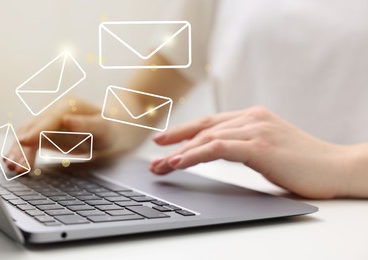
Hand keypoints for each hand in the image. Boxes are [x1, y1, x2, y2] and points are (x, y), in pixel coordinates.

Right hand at [5, 98, 113, 171]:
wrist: (111, 128)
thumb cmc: (110, 129)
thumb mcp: (103, 128)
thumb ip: (86, 124)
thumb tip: (65, 121)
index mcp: (68, 106)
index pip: (49, 118)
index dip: (37, 130)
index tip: (25, 141)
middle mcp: (54, 112)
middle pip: (34, 127)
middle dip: (23, 146)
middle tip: (16, 165)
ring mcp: (47, 122)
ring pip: (27, 135)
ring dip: (18, 151)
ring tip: (11, 167)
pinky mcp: (45, 134)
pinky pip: (29, 143)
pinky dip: (21, 153)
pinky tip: (14, 165)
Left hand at [150, 106, 350, 198]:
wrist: (336, 167)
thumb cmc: (303, 162)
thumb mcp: (268, 147)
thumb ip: (244, 144)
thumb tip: (219, 151)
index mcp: (253, 117)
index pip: (210, 122)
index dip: (184, 131)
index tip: (165, 141)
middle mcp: (252, 118)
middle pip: (204, 127)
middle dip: (176, 142)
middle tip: (156, 158)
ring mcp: (256, 130)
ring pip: (207, 137)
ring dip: (180, 153)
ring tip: (162, 166)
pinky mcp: (260, 146)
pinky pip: (218, 148)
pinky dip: (195, 154)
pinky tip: (179, 162)